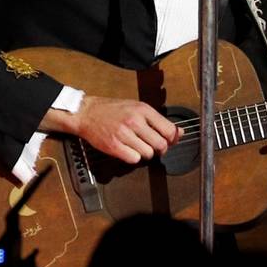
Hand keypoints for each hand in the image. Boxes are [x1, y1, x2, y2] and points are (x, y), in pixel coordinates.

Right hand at [62, 95, 182, 163]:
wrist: (87, 113)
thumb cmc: (113, 109)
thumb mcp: (138, 107)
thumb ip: (158, 120)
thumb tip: (179, 132)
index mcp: (143, 110)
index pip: (169, 130)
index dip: (172, 139)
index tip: (170, 141)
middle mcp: (135, 121)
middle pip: (161, 144)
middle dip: (160, 149)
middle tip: (154, 146)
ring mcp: (123, 134)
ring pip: (148, 153)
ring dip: (146, 153)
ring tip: (138, 146)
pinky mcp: (113, 146)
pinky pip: (134, 159)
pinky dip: (134, 157)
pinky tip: (129, 150)